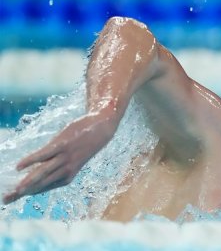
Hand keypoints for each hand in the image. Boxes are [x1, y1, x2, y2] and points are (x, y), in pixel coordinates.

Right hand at [2, 114, 116, 203]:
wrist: (102, 128)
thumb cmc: (85, 143)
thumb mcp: (73, 158)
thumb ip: (57, 165)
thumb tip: (39, 168)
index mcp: (67, 175)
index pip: (44, 187)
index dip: (29, 192)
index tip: (13, 197)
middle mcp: (66, 169)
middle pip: (41, 183)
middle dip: (23, 192)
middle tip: (6, 200)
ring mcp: (65, 157)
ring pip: (43, 172)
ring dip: (28, 182)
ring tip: (15, 191)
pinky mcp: (63, 145)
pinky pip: (45, 154)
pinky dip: (31, 160)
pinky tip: (19, 166)